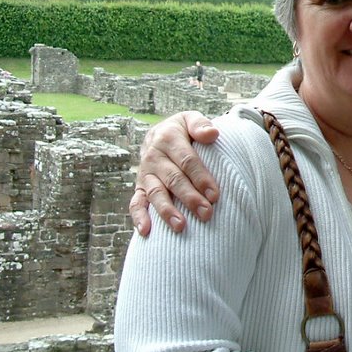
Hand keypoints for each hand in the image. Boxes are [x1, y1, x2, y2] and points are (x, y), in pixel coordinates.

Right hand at [130, 110, 219, 235]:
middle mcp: (154, 156)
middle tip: (206, 214)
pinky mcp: (139, 187)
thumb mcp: (190, 119)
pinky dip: (139, 217)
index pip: (187, 160)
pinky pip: (135, 203)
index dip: (201, 178)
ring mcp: (145, 174)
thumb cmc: (183, 130)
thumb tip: (212, 134)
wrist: (159, 134)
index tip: (215, 195)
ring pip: (156, 193)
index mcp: (168, 138)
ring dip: (167, 211)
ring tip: (181, 226)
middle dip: (190, 198)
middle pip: (174, 179)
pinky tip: (146, 232)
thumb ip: (200, 124)